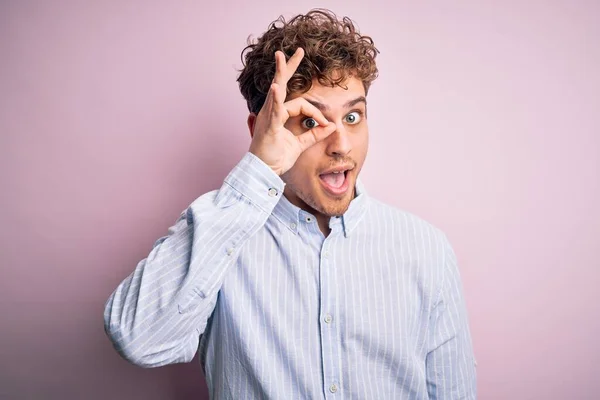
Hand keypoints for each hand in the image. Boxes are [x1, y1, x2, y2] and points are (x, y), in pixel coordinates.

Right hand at [248, 48, 336, 175]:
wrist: (264, 172)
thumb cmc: (276, 158)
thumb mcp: (299, 144)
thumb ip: (314, 135)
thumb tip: (331, 126)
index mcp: (279, 114)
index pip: (301, 104)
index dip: (316, 113)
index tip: (325, 124)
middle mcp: (272, 112)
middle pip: (282, 83)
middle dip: (289, 66)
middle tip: (299, 50)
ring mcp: (268, 117)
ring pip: (278, 92)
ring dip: (280, 73)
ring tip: (281, 56)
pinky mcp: (269, 127)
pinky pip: (273, 110)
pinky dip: (275, 98)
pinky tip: (277, 87)